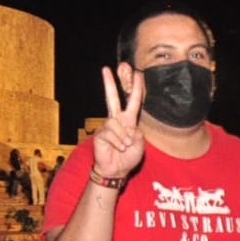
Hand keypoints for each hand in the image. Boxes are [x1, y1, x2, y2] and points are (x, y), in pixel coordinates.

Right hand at [93, 65, 145, 179]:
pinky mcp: (100, 134)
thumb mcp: (140, 145)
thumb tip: (129, 128)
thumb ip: (138, 134)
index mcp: (129, 121)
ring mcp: (107, 126)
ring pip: (116, 124)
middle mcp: (117, 120)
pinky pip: (110, 133)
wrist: (116, 171)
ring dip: (123, 137)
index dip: (136, 88)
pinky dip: (117, 142)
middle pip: (112, 98)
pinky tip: (118, 148)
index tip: (137, 73)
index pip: (133, 101)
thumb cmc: (128, 158)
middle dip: (109, 83)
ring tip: (125, 147)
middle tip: (106, 69)